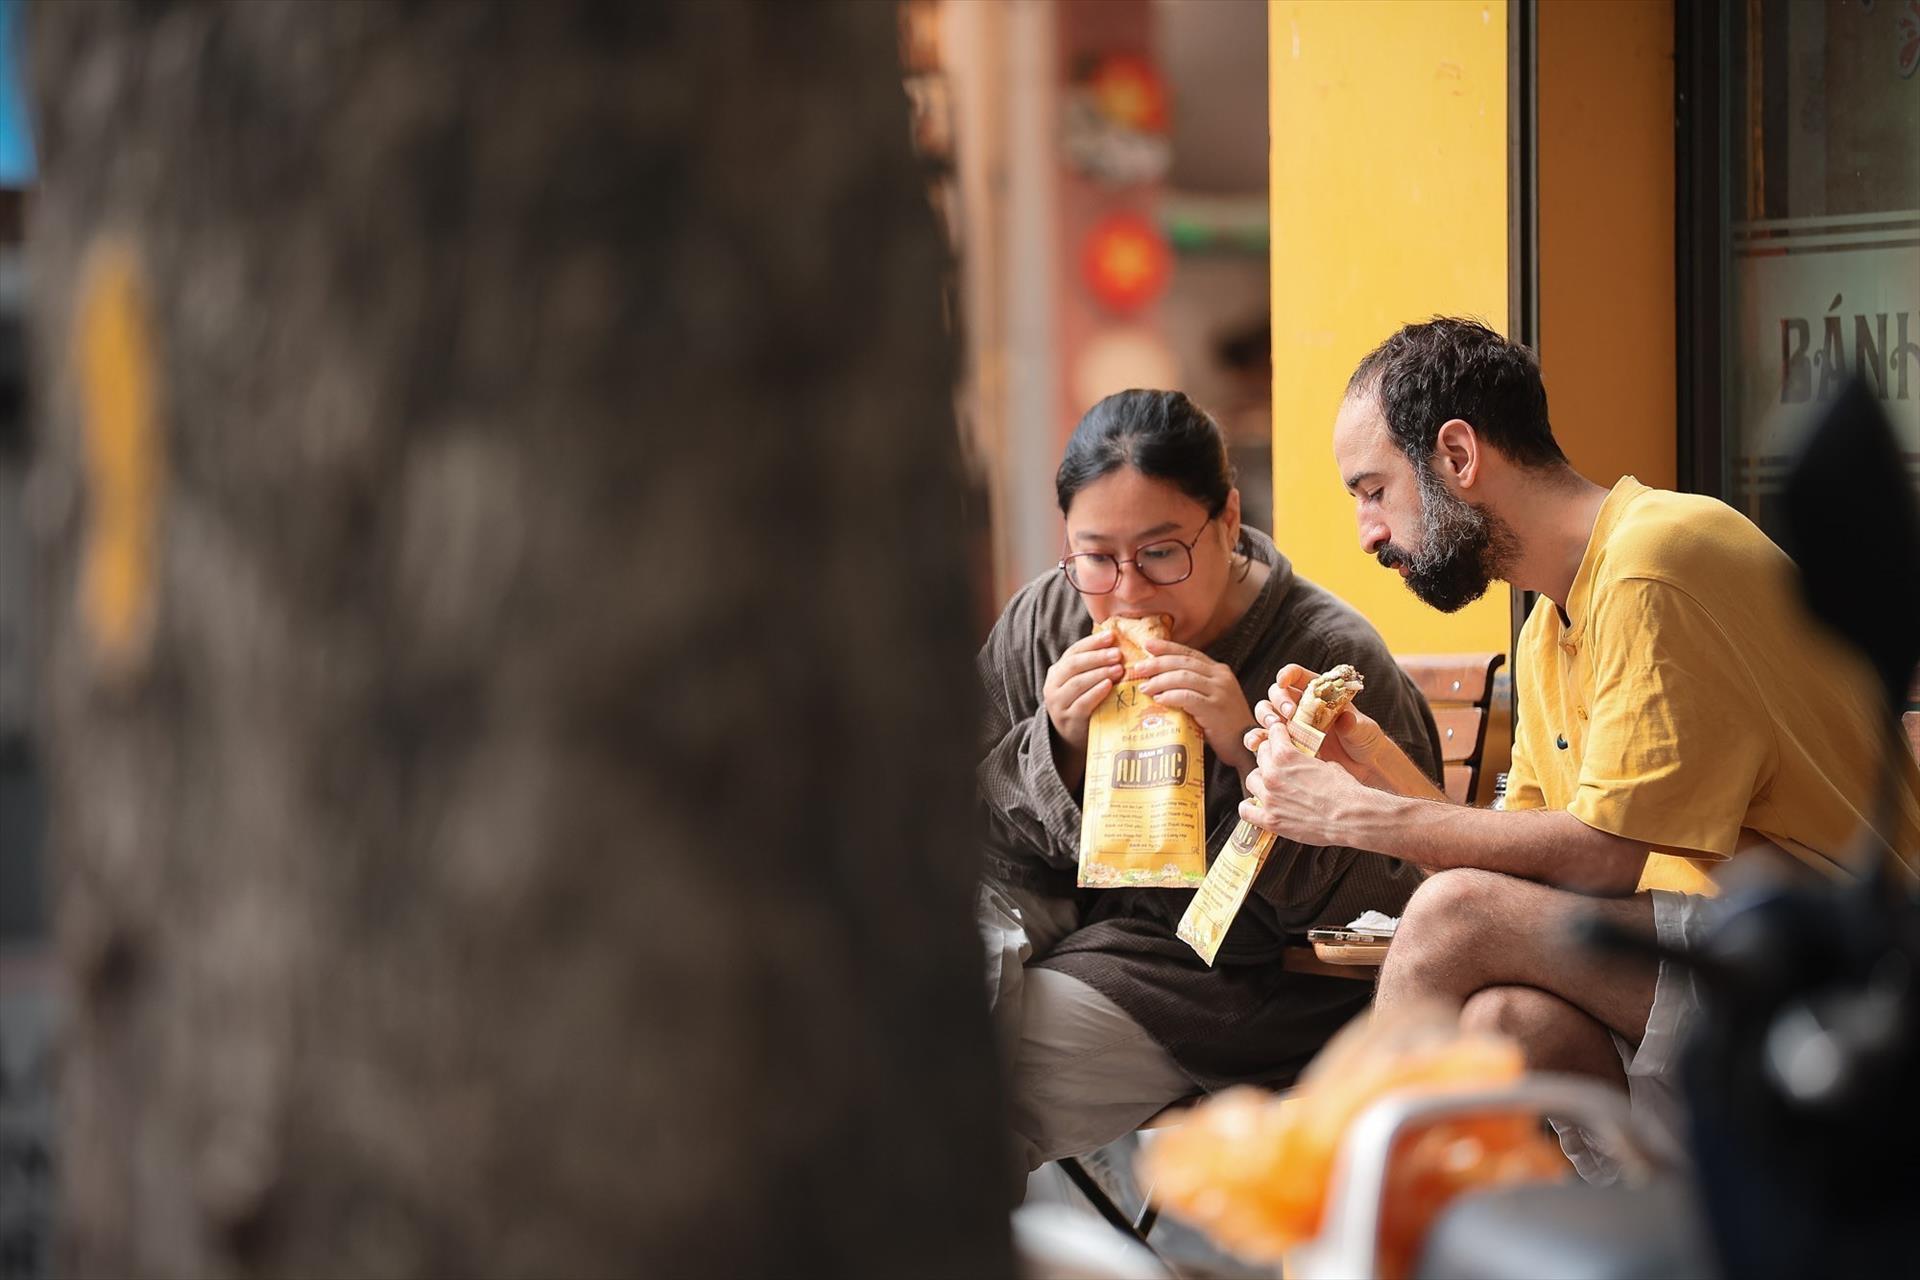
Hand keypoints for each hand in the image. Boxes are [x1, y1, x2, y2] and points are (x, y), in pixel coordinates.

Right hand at [1043, 631, 1125, 784]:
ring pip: (1078, 683)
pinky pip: (1082, 703)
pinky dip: (1096, 692)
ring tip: (1119, 668)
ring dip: (1099, 673)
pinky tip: (1109, 686)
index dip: (1093, 643)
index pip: (1073, 652)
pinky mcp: (1069, 719)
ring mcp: (1058, 703)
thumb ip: (1092, 666)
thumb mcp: (1081, 683)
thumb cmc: (1081, 704)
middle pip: (1074, 665)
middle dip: (1097, 657)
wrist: (1070, 737)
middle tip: (1118, 653)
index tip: (1112, 636)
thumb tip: (1117, 642)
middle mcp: (1053, 686)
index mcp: (1057, 672)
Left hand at [1134, 637, 1257, 776]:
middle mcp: (1221, 677)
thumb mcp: (1210, 698)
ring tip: (1145, 687)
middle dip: (1158, 663)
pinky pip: (1188, 697)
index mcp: (1218, 671)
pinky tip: (1159, 700)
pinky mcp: (1216, 709)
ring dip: (1161, 681)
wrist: (1246, 745)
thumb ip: (1192, 687)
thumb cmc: (1223, 725)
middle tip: (1138, 669)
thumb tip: (1157, 681)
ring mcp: (1220, 692)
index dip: (1167, 648)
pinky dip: (1171, 696)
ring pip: (1184, 677)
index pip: (1189, 653)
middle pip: (1184, 662)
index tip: (1148, 644)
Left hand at [1238, 729, 1372, 846]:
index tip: (1281, 738)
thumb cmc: (1345, 790)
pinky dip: (1249, 808)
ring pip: (1251, 779)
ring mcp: (1269, 798)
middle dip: (1269, 756)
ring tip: (1270, 784)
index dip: (1279, 735)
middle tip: (1278, 763)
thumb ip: (1307, 760)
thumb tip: (1304, 760)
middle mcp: (1272, 774)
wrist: (1350, 817)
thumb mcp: (1327, 764)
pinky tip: (1255, 806)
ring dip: (1260, 780)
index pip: (1272, 735)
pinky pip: (1246, 811)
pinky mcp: (1270, 819)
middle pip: (1260, 756)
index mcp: (1286, 755)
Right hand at [1251, 662, 1387, 781]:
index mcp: (1318, 693)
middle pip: (1277, 693)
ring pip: (1266, 712)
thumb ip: (1356, 724)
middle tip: (1289, 714)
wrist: (1362, 769)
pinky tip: (1257, 745)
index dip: (1287, 674)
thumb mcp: (1365, 731)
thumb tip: (1346, 719)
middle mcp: (1300, 706)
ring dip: (1265, 717)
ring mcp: (1290, 725)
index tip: (1283, 681)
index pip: (1297, 675)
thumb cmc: (1365, 742)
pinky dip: (1256, 739)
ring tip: (1274, 728)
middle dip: (1278, 700)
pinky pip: (1263, 738)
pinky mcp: (1283, 745)